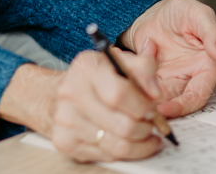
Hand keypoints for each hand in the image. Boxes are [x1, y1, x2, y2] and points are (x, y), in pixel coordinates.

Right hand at [0, 50, 165, 162]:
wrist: (59, 93)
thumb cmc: (98, 77)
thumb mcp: (121, 60)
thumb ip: (144, 68)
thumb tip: (155, 93)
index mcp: (86, 67)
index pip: (119, 93)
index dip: (143, 105)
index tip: (153, 107)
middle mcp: (71, 92)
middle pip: (123, 124)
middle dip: (146, 127)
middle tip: (152, 123)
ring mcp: (65, 119)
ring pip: (117, 145)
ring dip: (140, 143)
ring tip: (145, 133)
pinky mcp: (64, 142)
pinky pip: (106, 156)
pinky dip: (124, 152)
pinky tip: (128, 141)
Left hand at [121, 0, 215, 118]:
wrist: (154, 14)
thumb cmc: (179, 12)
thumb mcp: (196, 13)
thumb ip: (211, 31)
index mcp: (209, 65)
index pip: (199, 93)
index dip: (183, 105)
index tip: (164, 108)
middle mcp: (192, 78)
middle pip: (180, 105)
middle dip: (162, 111)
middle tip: (142, 111)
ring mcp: (173, 83)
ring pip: (162, 103)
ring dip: (147, 105)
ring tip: (131, 99)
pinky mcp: (156, 84)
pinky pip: (147, 95)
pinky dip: (137, 94)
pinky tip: (127, 88)